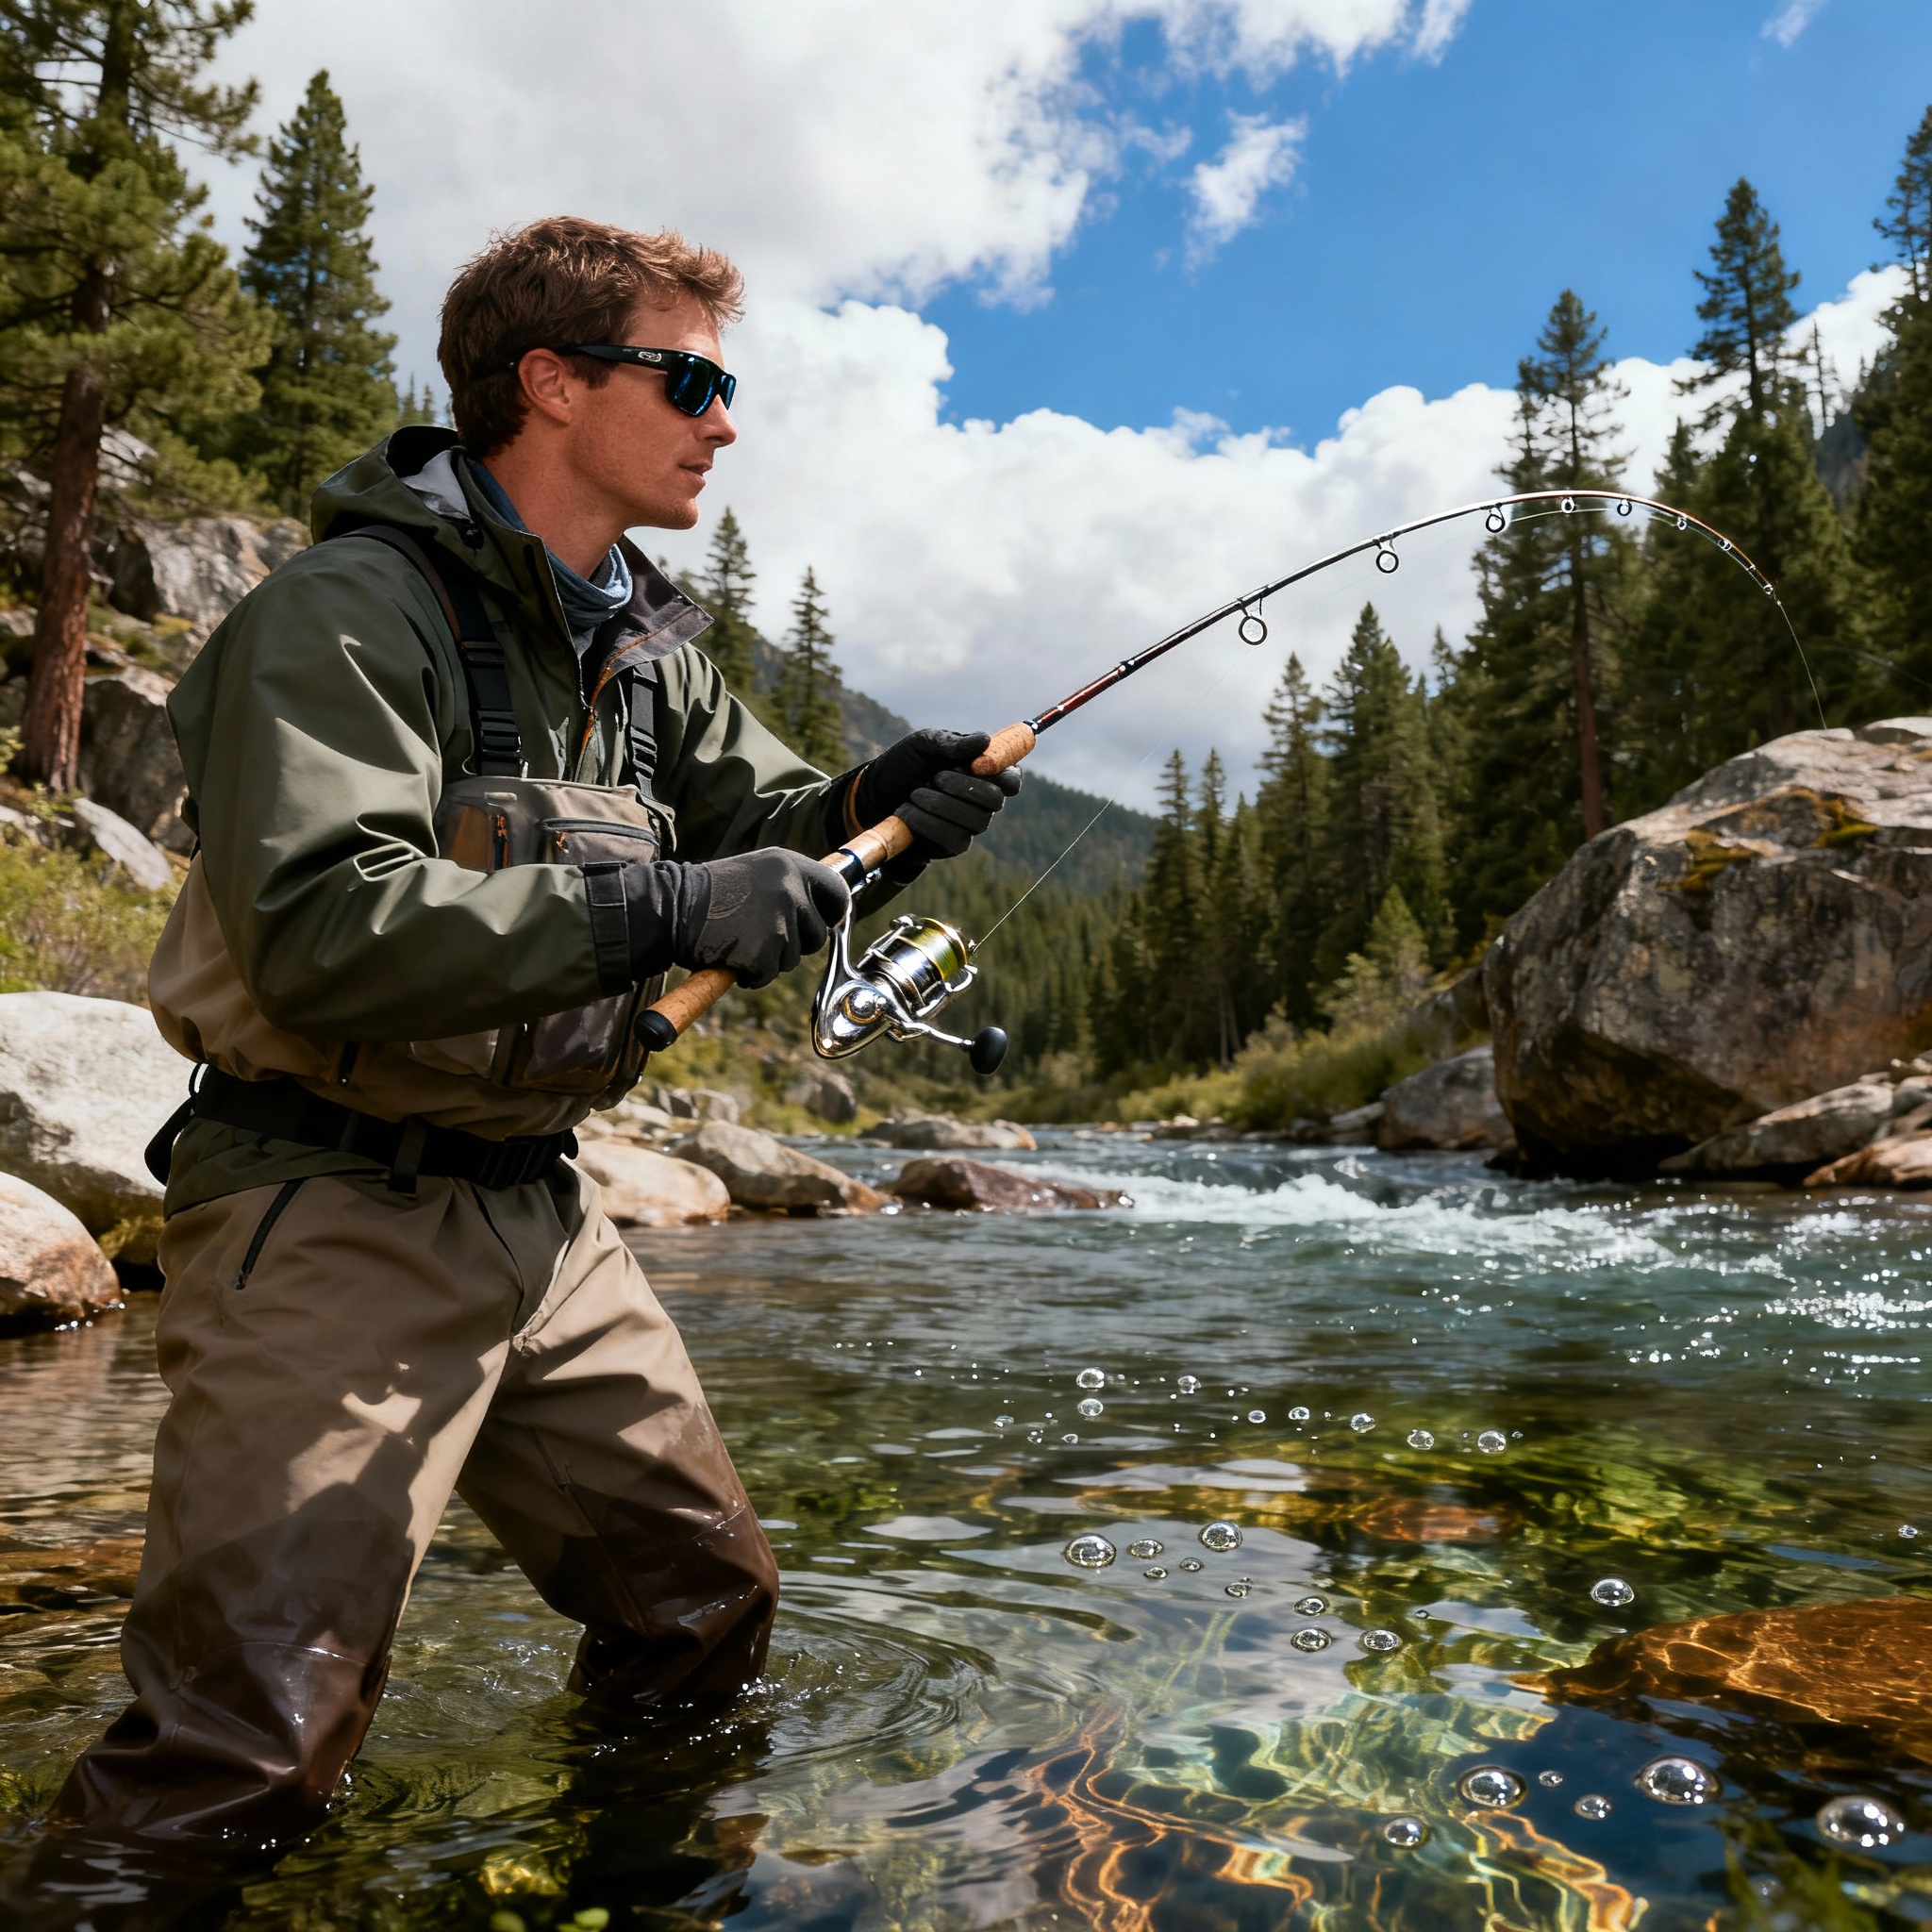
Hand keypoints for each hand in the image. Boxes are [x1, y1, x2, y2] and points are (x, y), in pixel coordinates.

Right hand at [631, 848, 847, 989]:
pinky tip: (730, 955)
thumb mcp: (755, 873)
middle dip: (796, 943)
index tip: (824, 920)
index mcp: (789, 865)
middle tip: (760, 934)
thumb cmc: (709, 895)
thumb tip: (819, 908)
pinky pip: (768, 974)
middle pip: (817, 933)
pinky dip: (750, 974)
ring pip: (793, 958)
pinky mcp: (765, 952)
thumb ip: (787, 885)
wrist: (670, 909)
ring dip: (769, 958)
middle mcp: (790, 890)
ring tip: (738, 940)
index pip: (836, 891)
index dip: (831, 912)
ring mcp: (779, 922)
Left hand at [854, 728, 1023, 862]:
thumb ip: (952, 743)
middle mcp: (983, 801)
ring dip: (941, 805)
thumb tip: (985, 741)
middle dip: (965, 788)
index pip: (1011, 778)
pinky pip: (955, 838)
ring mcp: (970, 824)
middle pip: (996, 801)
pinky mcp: (952, 844)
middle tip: (937, 777)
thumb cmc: (906, 764)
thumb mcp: (924, 744)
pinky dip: (929, 824)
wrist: (875, 794)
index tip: (977, 765)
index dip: (1001, 772)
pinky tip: (909, 812)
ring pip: (976, 821)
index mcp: (983, 772)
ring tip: (915, 793)